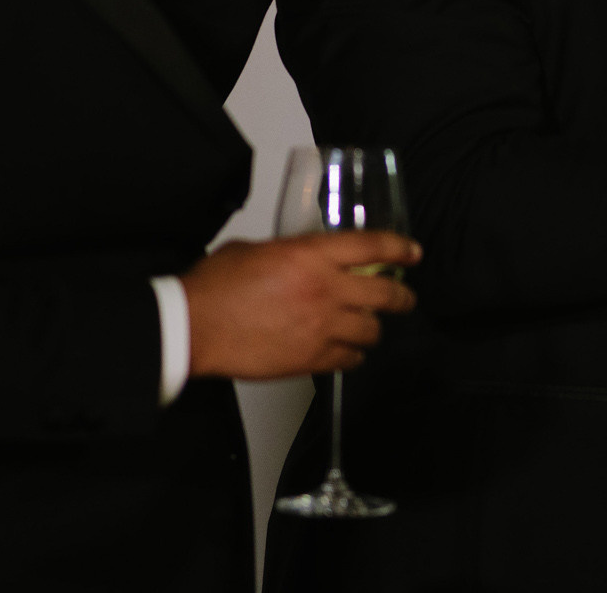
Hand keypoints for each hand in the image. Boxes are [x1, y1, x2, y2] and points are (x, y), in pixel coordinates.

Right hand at [182, 230, 421, 378]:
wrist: (193, 326)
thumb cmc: (216, 285)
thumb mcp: (258, 249)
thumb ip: (291, 251)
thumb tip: (304, 256)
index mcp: (313, 255)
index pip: (373, 247)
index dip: (400, 248)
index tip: (413, 252)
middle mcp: (326, 290)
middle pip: (385, 293)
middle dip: (402, 297)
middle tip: (405, 298)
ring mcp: (321, 327)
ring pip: (371, 331)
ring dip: (374, 328)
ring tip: (369, 327)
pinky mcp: (310, 359)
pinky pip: (348, 360)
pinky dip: (352, 356)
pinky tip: (347, 352)